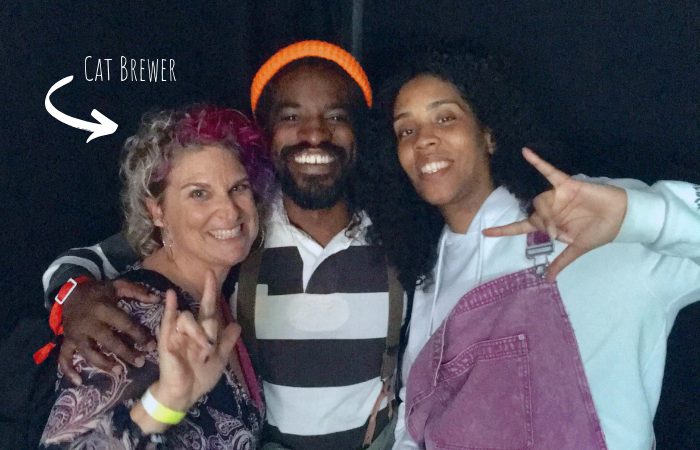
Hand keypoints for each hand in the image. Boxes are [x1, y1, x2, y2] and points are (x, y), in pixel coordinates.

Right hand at [59, 279, 159, 384]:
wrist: (69, 291)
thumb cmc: (98, 290)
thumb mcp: (118, 285)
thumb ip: (138, 291)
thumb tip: (158, 298)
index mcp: (104, 309)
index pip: (124, 324)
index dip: (139, 335)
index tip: (152, 345)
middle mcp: (90, 323)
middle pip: (109, 341)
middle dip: (125, 353)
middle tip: (140, 363)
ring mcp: (76, 334)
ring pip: (89, 353)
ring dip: (103, 364)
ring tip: (119, 372)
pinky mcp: (67, 340)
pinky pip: (64, 357)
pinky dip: (69, 370)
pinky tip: (79, 381)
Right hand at [154, 271, 239, 411]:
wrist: (184, 394)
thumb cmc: (201, 378)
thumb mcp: (220, 359)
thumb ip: (227, 342)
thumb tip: (237, 323)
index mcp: (205, 333)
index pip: (210, 310)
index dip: (212, 294)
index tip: (213, 276)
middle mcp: (193, 330)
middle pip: (203, 309)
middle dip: (208, 292)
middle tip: (210, 275)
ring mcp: (179, 333)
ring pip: (189, 318)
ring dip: (198, 333)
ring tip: (204, 350)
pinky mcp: (167, 340)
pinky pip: (168, 320)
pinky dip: (170, 307)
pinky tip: (171, 295)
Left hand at [483, 147, 627, 280]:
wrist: (621, 218)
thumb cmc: (600, 232)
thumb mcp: (578, 249)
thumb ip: (561, 261)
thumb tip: (548, 280)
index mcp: (550, 225)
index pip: (521, 228)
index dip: (504, 231)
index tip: (485, 232)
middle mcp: (550, 209)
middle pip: (533, 213)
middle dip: (543, 222)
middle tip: (558, 229)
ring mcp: (557, 196)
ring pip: (540, 200)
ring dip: (549, 211)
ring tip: (565, 219)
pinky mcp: (566, 184)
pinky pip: (549, 171)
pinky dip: (538, 162)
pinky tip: (525, 152)